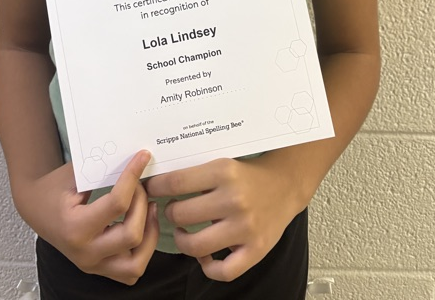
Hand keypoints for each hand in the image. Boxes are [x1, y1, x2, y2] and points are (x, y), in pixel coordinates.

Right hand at [15, 150, 158, 284]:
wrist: (36, 209)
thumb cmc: (53, 190)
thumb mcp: (73, 174)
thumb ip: (101, 168)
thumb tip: (132, 159)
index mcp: (75, 227)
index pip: (117, 204)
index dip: (133, 177)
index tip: (142, 158)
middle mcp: (85, 252)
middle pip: (131, 235)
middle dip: (142, 204)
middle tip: (141, 184)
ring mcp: (93, 265)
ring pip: (137, 263)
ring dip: (150, 234)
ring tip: (150, 208)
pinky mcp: (99, 268)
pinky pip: (131, 271)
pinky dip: (143, 250)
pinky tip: (143, 226)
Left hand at [145, 155, 301, 281]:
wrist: (285, 184)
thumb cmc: (247, 174)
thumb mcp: (222, 163)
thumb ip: (196, 174)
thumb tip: (158, 182)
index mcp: (223, 171)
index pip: (176, 183)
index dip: (156, 187)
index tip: (150, 189)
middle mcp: (234, 200)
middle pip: (182, 213)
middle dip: (170, 213)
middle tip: (172, 210)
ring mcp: (245, 228)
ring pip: (196, 245)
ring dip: (182, 239)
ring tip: (183, 231)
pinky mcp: (256, 250)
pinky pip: (224, 271)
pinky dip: (208, 267)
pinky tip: (205, 256)